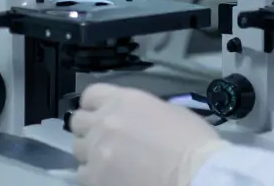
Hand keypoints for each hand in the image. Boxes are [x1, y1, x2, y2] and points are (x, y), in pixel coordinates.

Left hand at [71, 83, 228, 185]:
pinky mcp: (95, 179)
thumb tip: (134, 120)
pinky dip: (94, 175)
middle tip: (105, 140)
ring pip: (77, 149)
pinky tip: (110, 178)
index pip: (90, 95)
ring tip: (109, 162)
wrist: (195, 175)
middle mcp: (104, 122)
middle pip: (78, 122)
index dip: (95, 106)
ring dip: (91, 153)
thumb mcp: (169, 111)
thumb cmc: (192, 142)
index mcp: (123, 101)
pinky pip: (82, 174)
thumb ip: (141, 111)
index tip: (102, 115)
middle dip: (89, 129)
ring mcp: (97, 152)